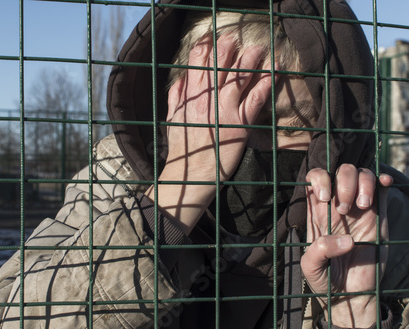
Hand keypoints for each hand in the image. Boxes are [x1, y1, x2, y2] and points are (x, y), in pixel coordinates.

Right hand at [164, 35, 272, 181]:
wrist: (191, 173)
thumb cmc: (182, 147)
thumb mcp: (172, 118)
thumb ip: (176, 96)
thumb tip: (181, 78)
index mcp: (190, 97)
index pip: (197, 63)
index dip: (205, 48)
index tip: (212, 38)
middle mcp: (207, 100)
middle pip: (219, 66)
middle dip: (228, 48)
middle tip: (236, 38)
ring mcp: (225, 111)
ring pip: (239, 78)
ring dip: (250, 60)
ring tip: (259, 49)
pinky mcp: (240, 124)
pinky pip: (255, 100)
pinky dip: (266, 83)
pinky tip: (274, 71)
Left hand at [301, 164, 392, 327]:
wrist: (350, 297)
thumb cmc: (325, 281)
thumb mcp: (310, 267)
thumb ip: (319, 251)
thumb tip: (346, 240)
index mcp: (316, 213)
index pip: (314, 179)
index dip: (319, 178)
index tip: (324, 196)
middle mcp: (337, 206)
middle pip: (340, 171)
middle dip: (343, 182)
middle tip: (343, 209)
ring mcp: (359, 210)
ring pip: (361, 175)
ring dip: (363, 182)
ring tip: (363, 206)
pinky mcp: (379, 218)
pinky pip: (382, 190)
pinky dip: (383, 179)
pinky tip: (385, 183)